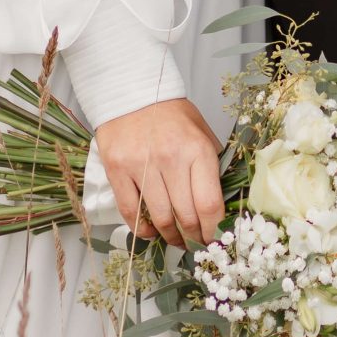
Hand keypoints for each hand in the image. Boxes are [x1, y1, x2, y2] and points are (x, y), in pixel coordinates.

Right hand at [95, 97, 224, 246]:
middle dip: (194, 238)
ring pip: (160, 218)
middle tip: (197, 244)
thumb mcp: (202, 133)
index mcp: (197, 150)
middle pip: (186, 216)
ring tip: (177, 240)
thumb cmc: (170, 114)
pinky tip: (151, 232)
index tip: (215, 240)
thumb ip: (211, 165)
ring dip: (171, 237)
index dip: (214, 230)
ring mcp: (141, 165)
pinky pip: (131, 211)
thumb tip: (220, 204)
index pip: (209, 204)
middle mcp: (170, 159)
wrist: (131, 92)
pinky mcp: (117, 170)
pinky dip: (142, 229)